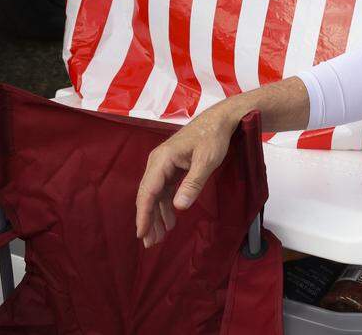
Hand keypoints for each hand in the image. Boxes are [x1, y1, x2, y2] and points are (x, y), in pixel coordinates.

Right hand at [135, 104, 237, 247]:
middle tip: (151, 242)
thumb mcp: (206, 160)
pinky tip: (169, 220)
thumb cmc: (213, 136)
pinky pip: (164, 189)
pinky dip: (165, 205)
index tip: (142, 233)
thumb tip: (179, 206)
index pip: (148, 191)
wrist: (220, 120)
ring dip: (156, 215)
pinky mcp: (172, 167)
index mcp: (162, 159)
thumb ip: (193, 183)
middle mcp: (158, 162)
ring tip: (159, 237)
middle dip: (148, 219)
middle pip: (148, 195)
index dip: (143, 214)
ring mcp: (164, 164)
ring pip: (155, 194)